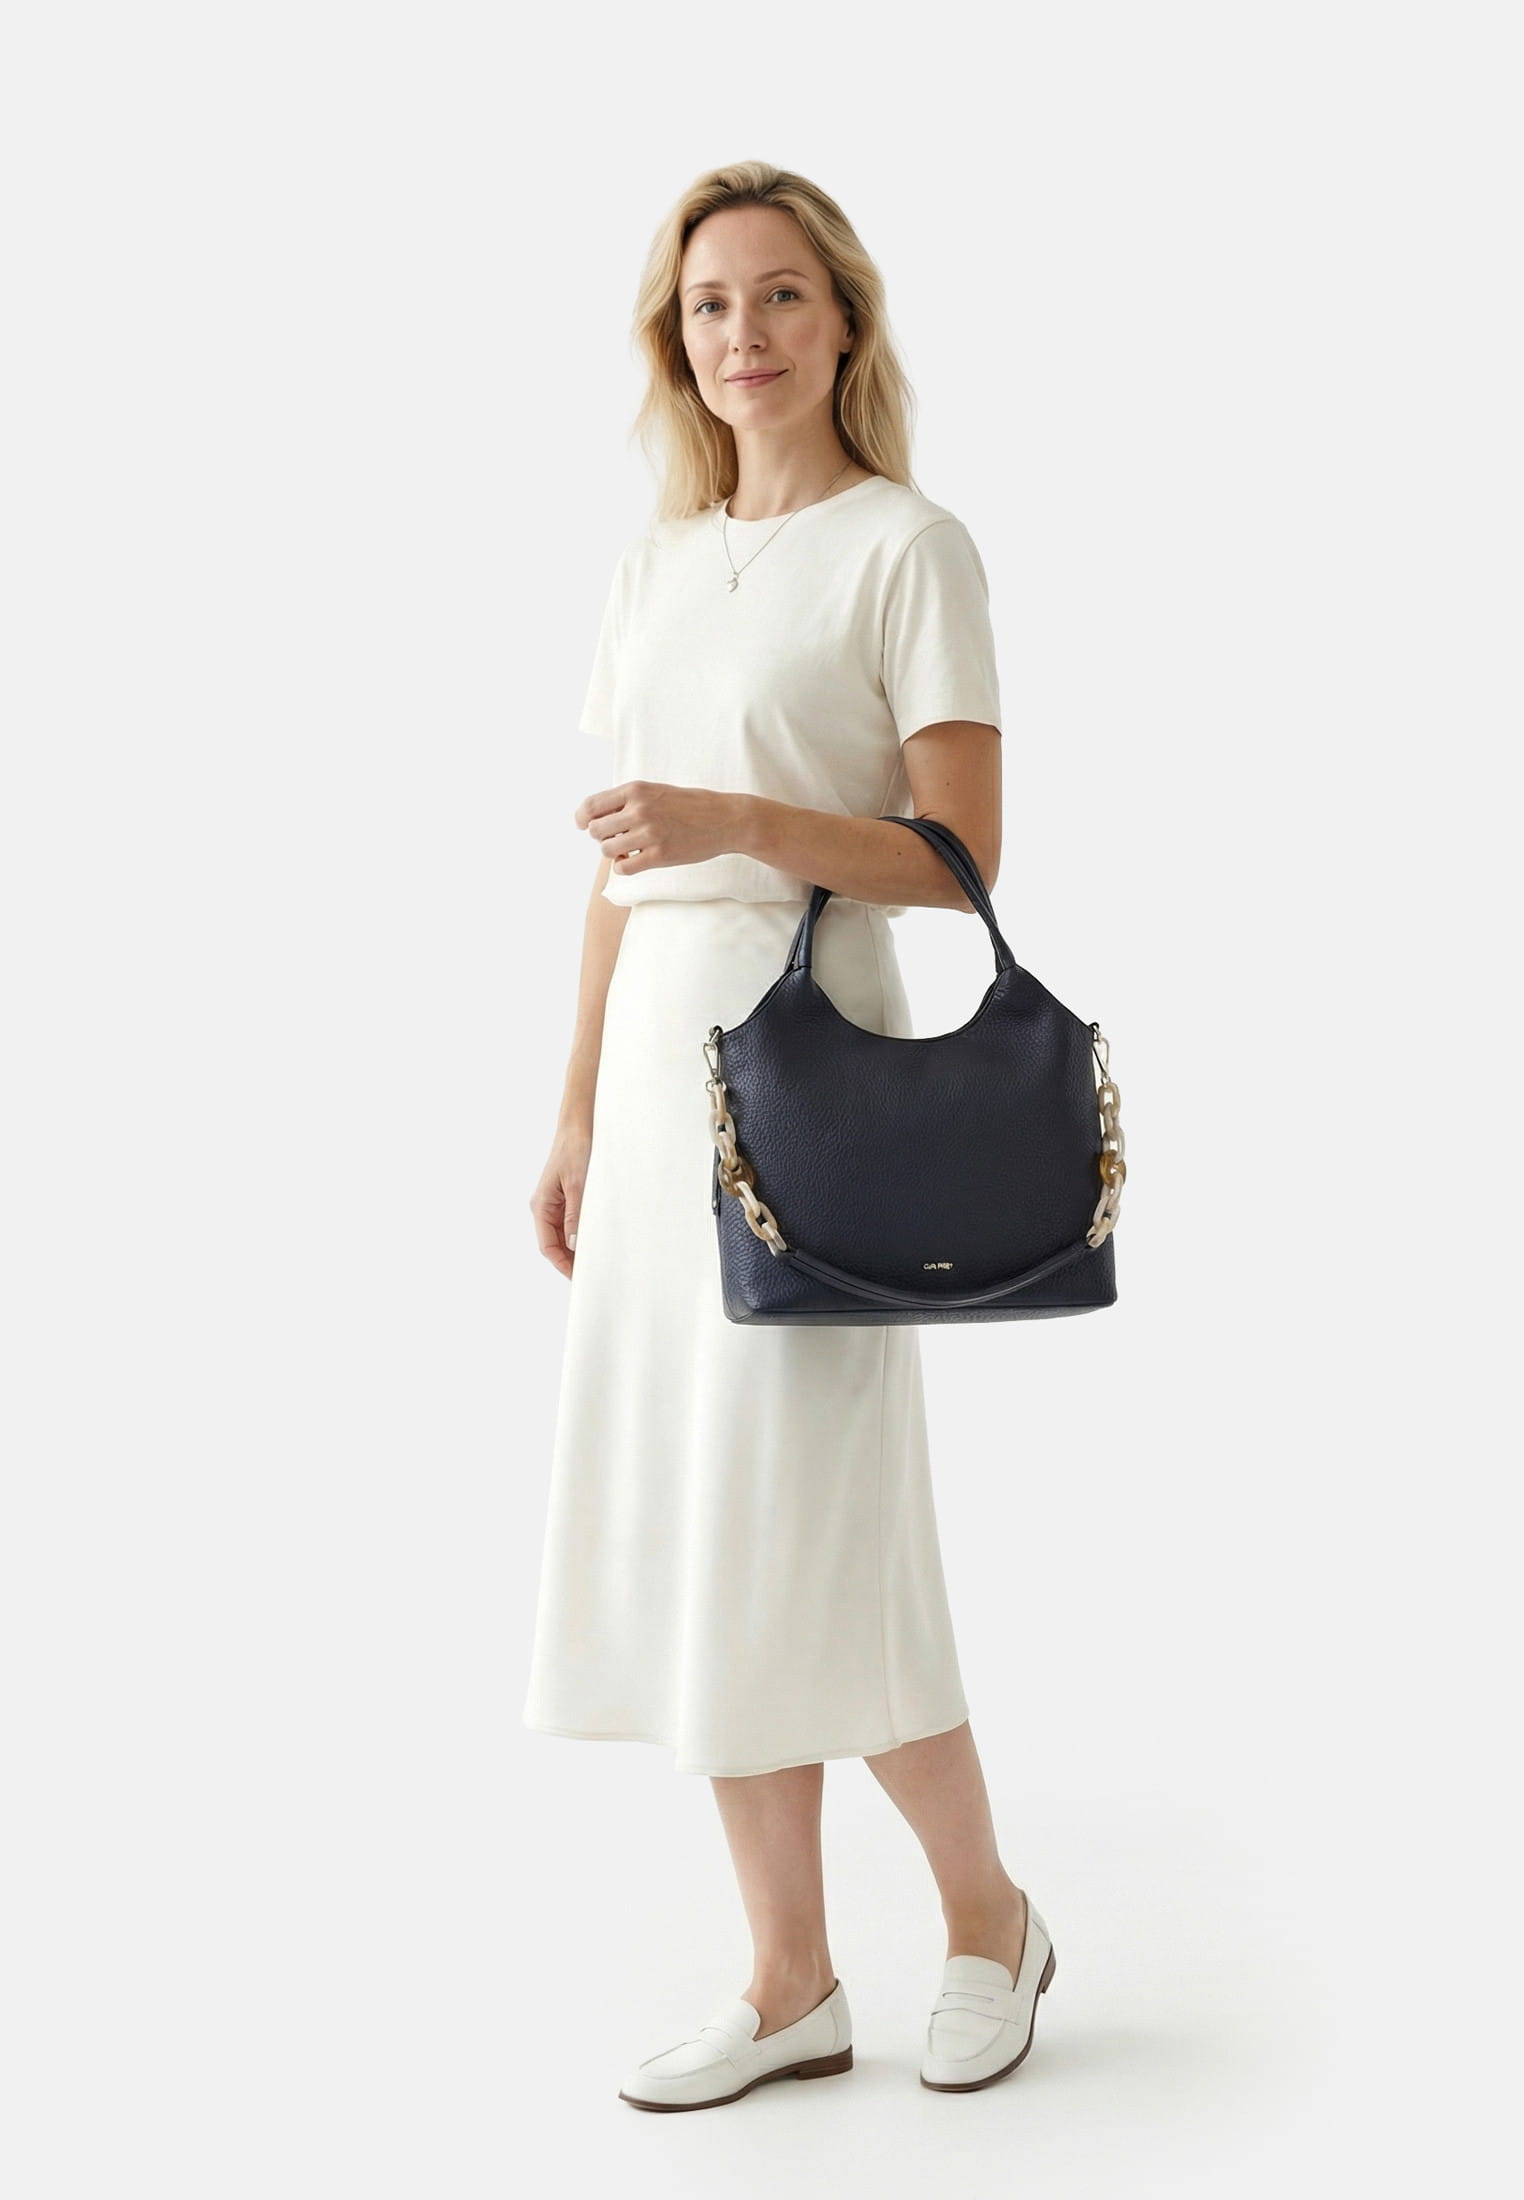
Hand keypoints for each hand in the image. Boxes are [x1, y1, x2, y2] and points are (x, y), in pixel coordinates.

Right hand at [530, 1126, 591, 1279]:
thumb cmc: (576, 1149)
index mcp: (542, 1205)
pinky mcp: (565, 1197)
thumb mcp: (578, 1184)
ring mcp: (554, 1202)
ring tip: (594, 1261)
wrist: (579, 1125)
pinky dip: (579, 1234)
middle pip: (554, 1244)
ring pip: (562, 1235)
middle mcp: (544, 1207)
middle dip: (569, 1260)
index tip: (578, 1277)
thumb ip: (575, 1215)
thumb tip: (574, 1245)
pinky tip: (594, 1240)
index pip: (548, 1246)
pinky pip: (569, 1223)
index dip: (562, 1264)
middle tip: (591, 1273)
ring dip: (575, 1249)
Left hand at [574, 781, 745, 874]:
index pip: (591, 806)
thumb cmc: (690, 805)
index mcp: (636, 790)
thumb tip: (595, 818)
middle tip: (619, 838)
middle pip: (595, 831)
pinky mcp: (660, 855)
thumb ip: (627, 801)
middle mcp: (639, 809)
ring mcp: (649, 833)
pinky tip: (636, 861)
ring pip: (607, 850)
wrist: (725, 819)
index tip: (584, 826)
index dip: (582, 819)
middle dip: (602, 838)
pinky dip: (624, 867)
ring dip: (614, 853)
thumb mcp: (656, 791)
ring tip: (629, 849)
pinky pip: (623, 867)